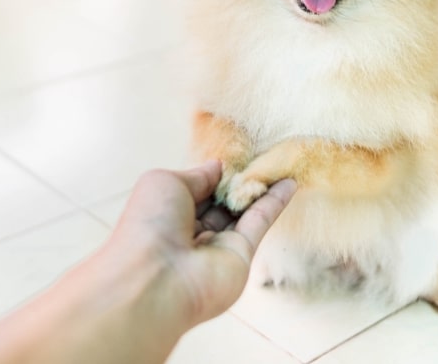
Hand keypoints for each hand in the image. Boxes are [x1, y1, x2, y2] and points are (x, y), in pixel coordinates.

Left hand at [108, 160, 296, 325]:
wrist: (155, 280)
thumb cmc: (149, 225)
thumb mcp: (166, 183)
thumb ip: (198, 175)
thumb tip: (218, 167)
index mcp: (167, 214)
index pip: (197, 189)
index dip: (215, 174)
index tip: (235, 156)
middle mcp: (191, 231)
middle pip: (221, 201)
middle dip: (238, 181)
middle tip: (262, 156)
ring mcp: (217, 246)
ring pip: (242, 211)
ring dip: (260, 188)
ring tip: (280, 163)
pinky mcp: (241, 255)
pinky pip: (259, 222)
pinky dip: (274, 202)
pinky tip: (288, 183)